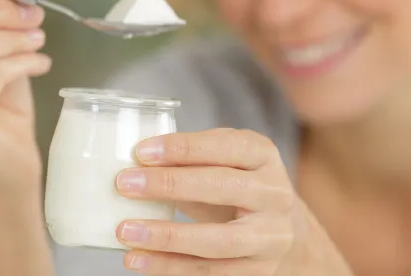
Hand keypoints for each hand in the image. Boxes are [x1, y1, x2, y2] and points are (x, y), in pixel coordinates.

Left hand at [114, 128, 350, 274]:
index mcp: (264, 154)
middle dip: (170, 185)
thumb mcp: (226, 160)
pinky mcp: (259, 270)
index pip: (226, 146)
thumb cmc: (240, 184)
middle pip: (222, 188)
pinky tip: (138, 259)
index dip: (183, 148)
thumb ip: (192, 156)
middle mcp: (274, 194)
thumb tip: (139, 162)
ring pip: (217, 240)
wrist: (286, 229)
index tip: (142, 152)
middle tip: (125, 184)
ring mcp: (270, 236)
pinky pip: (210, 272)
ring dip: (166, 237)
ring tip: (125, 230)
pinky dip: (170, 267)